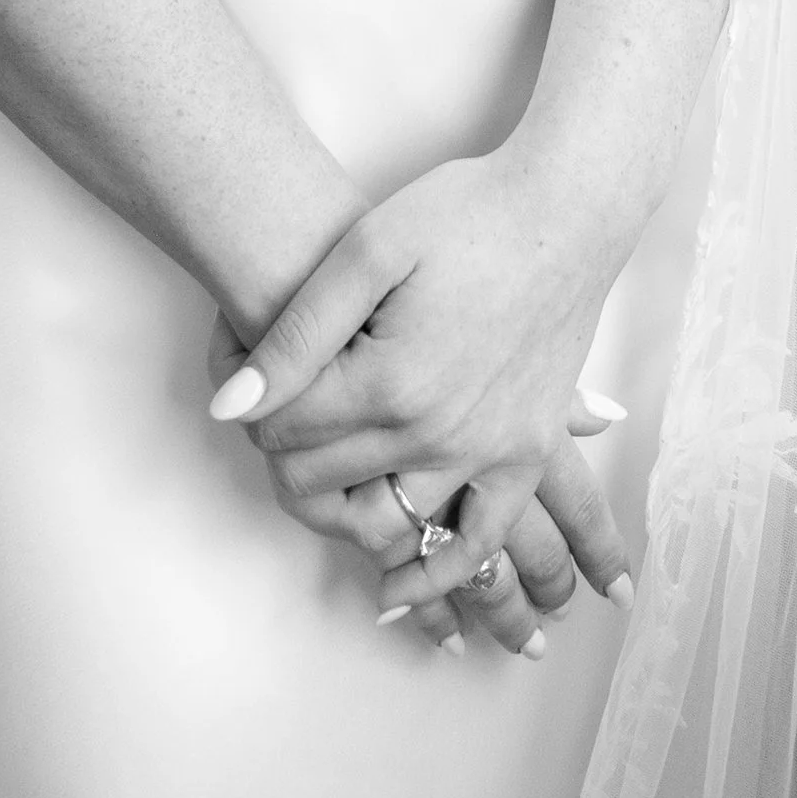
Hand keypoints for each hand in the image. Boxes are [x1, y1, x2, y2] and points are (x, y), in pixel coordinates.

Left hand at [205, 149, 638, 641]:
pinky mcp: (526, 454)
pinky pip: (479, 542)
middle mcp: (438, 434)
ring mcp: (488, 452)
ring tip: (319, 488)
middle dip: (286, 454)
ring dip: (344, 511)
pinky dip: (437, 575)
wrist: (567, 209)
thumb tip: (229, 407)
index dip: (255, 408)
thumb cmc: (464, 213)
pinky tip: (398, 589)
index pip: (286, 431)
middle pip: (327, 479)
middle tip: (276, 420)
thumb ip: (296, 334)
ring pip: (391, 520)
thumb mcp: (366, 249)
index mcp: (390, 382)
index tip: (252, 378)